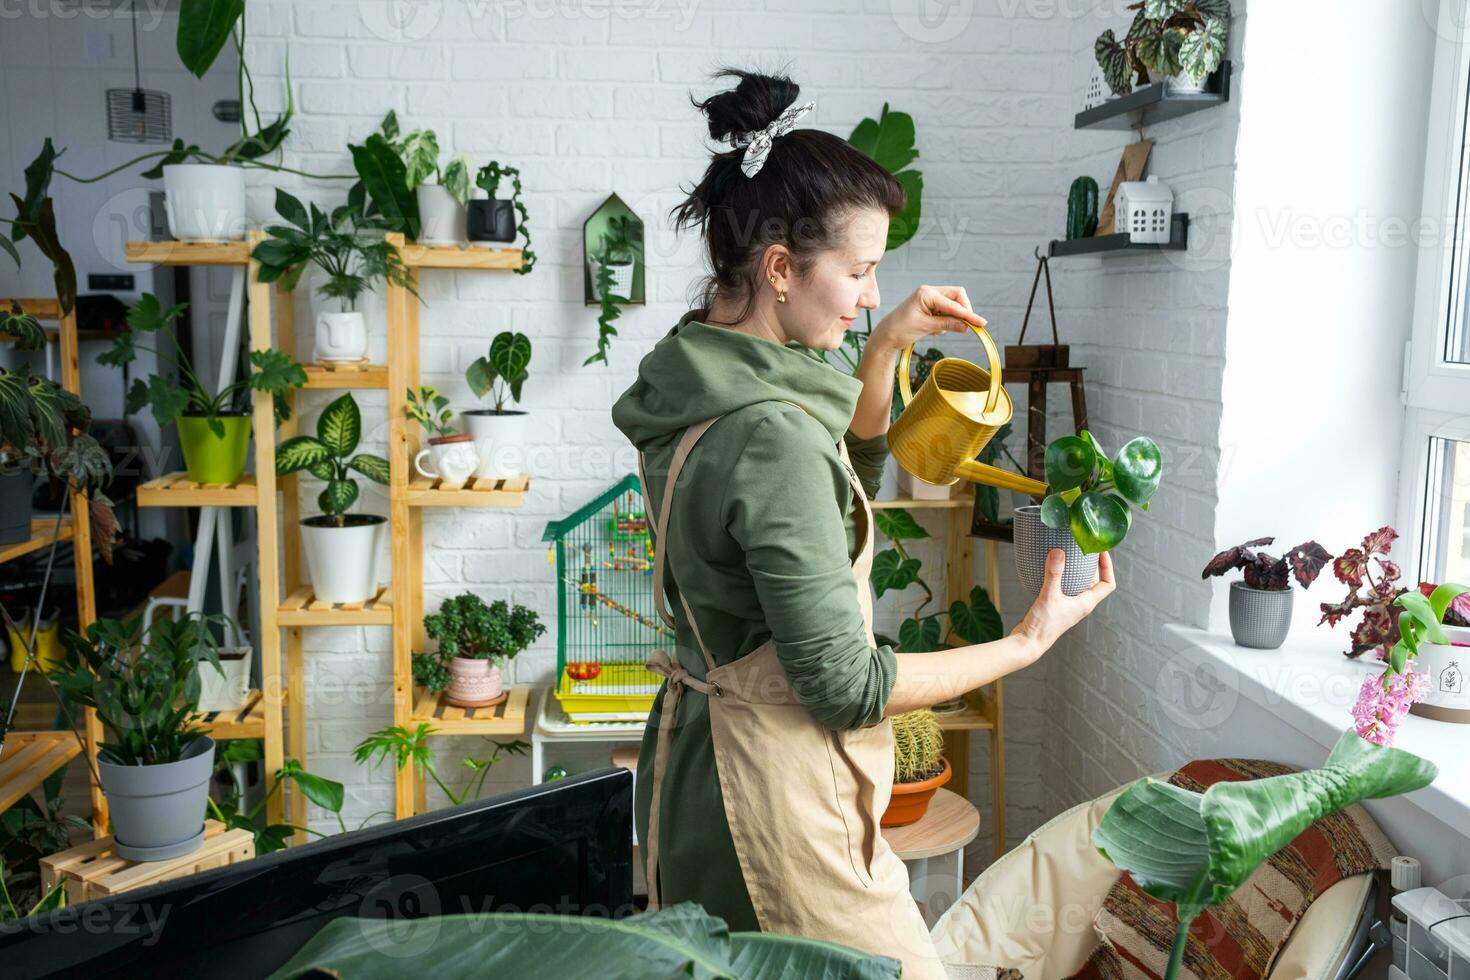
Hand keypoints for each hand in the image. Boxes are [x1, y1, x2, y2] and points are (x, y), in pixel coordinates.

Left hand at [869, 285, 986, 353]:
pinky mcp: (930, 307)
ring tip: (935, 330)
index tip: (981, 323)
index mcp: (926, 293)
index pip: (953, 303)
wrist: (885, 336)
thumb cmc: (900, 330)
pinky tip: (932, 330)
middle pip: (957, 297)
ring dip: (951, 319)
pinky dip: (945, 322)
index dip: (968, 314)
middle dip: (962, 312)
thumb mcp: (926, 328)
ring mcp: (930, 298)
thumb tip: (967, 326)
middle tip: (963, 327)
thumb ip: (948, 325)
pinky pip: (946, 312)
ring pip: (953, 305)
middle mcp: (929, 292)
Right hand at [1010, 550, 1114, 662]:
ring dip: (1080, 572)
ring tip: (1072, 557)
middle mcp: (1081, 605)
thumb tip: (1058, 552)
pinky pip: (1067, 588)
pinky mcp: (1058, 607)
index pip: (1108, 584)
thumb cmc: (1043, 625)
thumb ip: (1054, 573)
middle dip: (1094, 566)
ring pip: (1081, 585)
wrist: (1029, 642)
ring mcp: (1070, 607)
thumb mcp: (1049, 596)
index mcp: (1086, 603)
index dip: (1108, 566)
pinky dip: (1065, 577)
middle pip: (1096, 583)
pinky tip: (1052, 571)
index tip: (1100, 551)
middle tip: (1086, 550)